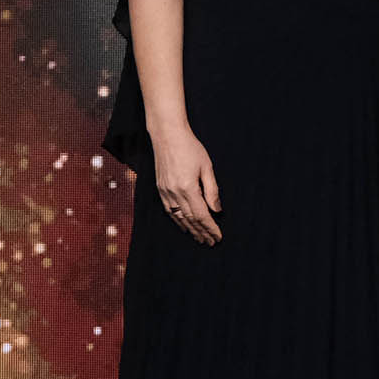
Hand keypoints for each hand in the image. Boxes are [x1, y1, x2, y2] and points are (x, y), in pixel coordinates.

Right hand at [150, 123, 223, 244]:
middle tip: (211, 243)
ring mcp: (165, 191)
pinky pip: (169, 211)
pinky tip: (183, 227)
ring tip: (200, 239)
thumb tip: (217, 210)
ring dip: (190, 230)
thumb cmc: (190, 148)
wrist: (167, 136)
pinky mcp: (160, 189)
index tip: (218, 237)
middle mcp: (174, 192)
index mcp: (187, 187)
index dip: (210, 227)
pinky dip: (177, 221)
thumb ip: (212, 190)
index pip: (201, 214)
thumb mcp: (207, 167)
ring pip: (178, 217)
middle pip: (189, 219)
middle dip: (201, 232)